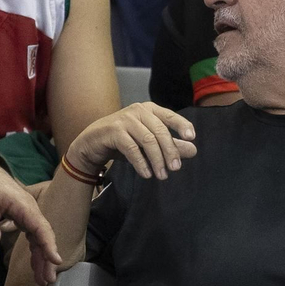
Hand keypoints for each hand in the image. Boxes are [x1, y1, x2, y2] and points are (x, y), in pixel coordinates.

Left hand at [0, 157, 60, 278]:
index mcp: (23, 205)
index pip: (40, 227)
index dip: (48, 244)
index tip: (55, 260)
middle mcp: (29, 210)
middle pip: (43, 236)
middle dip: (47, 258)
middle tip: (48, 279)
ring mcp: (27, 214)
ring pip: (38, 238)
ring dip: (41, 258)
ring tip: (42, 279)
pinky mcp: (22, 218)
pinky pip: (32, 236)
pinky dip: (35, 251)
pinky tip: (36, 266)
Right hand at [65, 102, 196, 182]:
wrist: (92, 144)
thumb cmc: (123, 141)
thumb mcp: (148, 144)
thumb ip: (170, 145)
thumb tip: (193, 150)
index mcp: (149, 110)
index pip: (169, 116)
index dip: (182, 125)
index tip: (191, 137)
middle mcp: (138, 111)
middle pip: (160, 131)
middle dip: (170, 151)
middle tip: (175, 168)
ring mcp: (124, 119)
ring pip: (147, 140)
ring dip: (157, 160)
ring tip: (162, 175)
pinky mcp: (113, 131)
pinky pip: (131, 148)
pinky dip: (141, 163)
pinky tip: (147, 174)